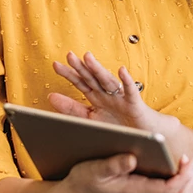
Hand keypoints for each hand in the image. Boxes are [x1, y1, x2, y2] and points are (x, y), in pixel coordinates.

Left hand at [50, 51, 174, 135]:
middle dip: (81, 67)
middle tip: (69, 55)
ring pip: (108, 81)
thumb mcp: (90, 119)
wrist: (142, 137)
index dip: (69, 74)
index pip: (81, 83)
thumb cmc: (117, 127)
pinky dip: (127, 81)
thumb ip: (71, 109)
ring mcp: (120, 98)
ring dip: (99, 70)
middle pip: (92, 79)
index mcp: (97, 98)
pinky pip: (130, 91)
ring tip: (88, 58)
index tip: (55, 65)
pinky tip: (122, 70)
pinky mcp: (134, 104)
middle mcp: (107, 95)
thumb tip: (50, 96)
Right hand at [61, 152, 192, 192]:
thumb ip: (114, 164)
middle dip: (190, 180)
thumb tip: (133, 158)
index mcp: (133, 192)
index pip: (168, 190)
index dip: (183, 176)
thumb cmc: (84, 181)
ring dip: (190, 192)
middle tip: (192, 161)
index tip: (188, 159)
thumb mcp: (94, 168)